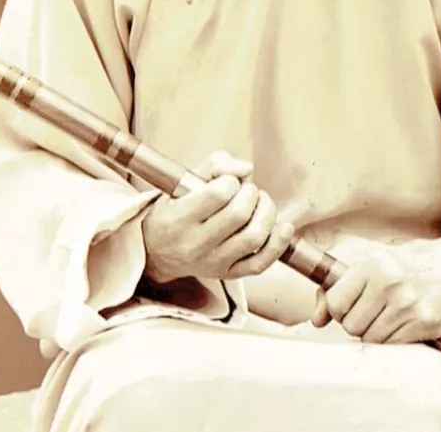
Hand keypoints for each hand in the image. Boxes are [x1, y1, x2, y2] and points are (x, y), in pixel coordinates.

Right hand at [142, 150, 293, 284]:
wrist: (157, 252)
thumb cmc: (175, 210)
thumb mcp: (184, 182)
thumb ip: (216, 165)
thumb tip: (247, 169)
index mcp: (179, 218)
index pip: (218, 194)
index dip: (231, 181)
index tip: (228, 182)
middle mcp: (195, 244)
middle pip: (240, 215)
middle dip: (251, 194)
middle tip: (247, 191)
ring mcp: (213, 263)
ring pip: (254, 237)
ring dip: (266, 213)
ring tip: (260, 203)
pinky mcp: (228, 274)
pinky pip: (260, 264)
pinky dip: (278, 244)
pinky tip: (282, 227)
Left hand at [311, 234, 440, 344]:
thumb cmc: (414, 263)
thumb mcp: (377, 262)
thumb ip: (342, 286)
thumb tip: (315, 320)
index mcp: (374, 264)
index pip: (336, 303)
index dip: (339, 309)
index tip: (351, 305)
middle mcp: (391, 284)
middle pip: (352, 326)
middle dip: (358, 323)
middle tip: (374, 311)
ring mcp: (410, 306)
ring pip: (372, 339)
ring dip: (377, 333)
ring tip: (391, 315)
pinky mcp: (427, 324)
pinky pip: (395, 346)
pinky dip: (396, 339)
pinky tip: (406, 322)